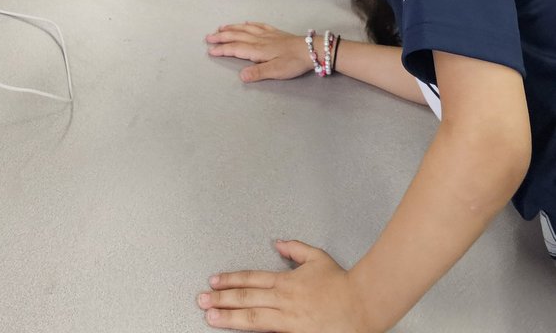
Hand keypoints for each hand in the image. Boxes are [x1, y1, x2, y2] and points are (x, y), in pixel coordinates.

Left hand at [198, 242, 370, 332]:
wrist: (362, 304)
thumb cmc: (341, 283)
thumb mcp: (316, 257)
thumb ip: (295, 249)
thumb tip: (277, 243)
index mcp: (286, 281)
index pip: (250, 279)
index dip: (230, 280)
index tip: (213, 281)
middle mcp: (284, 300)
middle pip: (246, 298)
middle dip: (221, 299)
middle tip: (202, 300)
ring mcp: (289, 320)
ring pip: (253, 318)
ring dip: (230, 317)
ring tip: (211, 317)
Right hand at [205, 22, 312, 82]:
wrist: (311, 50)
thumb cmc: (294, 62)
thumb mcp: (276, 71)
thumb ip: (258, 72)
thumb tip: (241, 76)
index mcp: (258, 50)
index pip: (235, 49)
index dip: (222, 49)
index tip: (210, 50)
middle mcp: (259, 40)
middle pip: (237, 36)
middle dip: (222, 36)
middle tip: (208, 37)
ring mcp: (267, 34)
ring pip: (245, 29)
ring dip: (232, 28)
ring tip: (221, 28)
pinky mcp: (275, 32)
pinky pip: (258, 25)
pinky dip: (249, 24)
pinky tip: (246, 23)